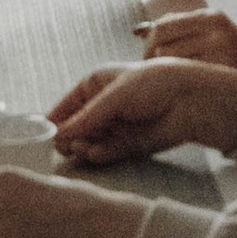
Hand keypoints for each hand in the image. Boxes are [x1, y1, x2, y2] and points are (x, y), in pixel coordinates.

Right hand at [48, 58, 236, 169]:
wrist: (192, 100)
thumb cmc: (154, 83)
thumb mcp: (114, 95)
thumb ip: (86, 117)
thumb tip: (59, 134)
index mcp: (97, 82)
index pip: (69, 103)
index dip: (57, 118)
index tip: (44, 134)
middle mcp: (105, 105)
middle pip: (77, 126)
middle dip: (70, 137)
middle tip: (66, 147)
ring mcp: (117, 125)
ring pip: (91, 141)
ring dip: (85, 147)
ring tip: (83, 149)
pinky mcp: (131, 144)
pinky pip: (108, 152)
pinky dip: (101, 155)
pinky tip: (96, 154)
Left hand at [142, 7, 236, 78]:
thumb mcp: (217, 35)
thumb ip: (184, 30)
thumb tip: (141, 31)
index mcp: (212, 16)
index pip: (163, 24)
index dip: (149, 42)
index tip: (148, 57)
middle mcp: (215, 29)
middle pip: (161, 39)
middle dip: (150, 57)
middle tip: (152, 72)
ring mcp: (220, 49)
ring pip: (169, 59)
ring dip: (163, 72)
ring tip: (169, 82)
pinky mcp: (223, 71)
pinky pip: (186, 77)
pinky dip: (179, 84)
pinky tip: (184, 91)